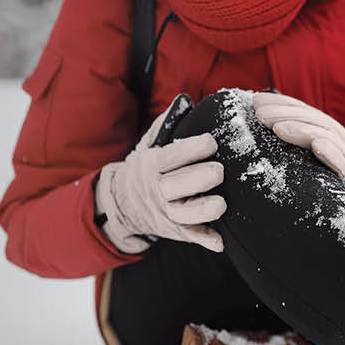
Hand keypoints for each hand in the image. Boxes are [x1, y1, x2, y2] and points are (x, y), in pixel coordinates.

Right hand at [95, 94, 226, 253]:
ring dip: (202, 211)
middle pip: (175, 186)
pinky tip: (220, 241)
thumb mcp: (148, 145)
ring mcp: (166, 212)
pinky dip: (204, 240)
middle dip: (198, 179)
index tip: (211, 142)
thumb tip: (185, 102)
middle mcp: (157, 190)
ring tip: (221, 204)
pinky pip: (190, 236)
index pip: (171, 156)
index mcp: (152, 165)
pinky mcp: (176, 230)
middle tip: (219, 171)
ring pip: (182, 214)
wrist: (123, 204)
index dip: (191, 149)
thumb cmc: (146, 169)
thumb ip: (166, 125)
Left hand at [253, 92, 344, 215]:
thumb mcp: (307, 154)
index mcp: (325, 129)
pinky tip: (317, 146)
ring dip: (300, 130)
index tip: (257, 101)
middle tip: (261, 114)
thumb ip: (292, 140)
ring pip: (325, 135)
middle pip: (311, 119)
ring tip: (278, 128)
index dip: (281, 103)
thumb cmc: (324, 176)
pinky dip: (329, 152)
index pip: (302, 110)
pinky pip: (341, 161)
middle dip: (284, 113)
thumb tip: (258, 127)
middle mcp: (337, 136)